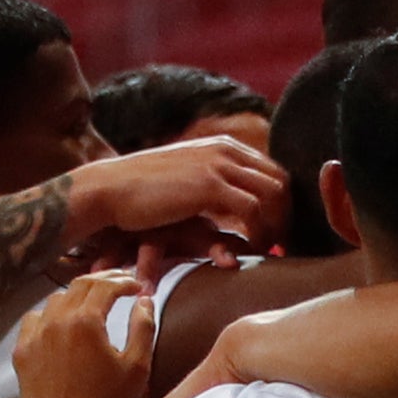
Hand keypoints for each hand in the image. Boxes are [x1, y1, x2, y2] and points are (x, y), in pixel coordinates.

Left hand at [14, 271, 156, 397]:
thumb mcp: (136, 368)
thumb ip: (143, 328)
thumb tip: (144, 300)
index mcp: (85, 321)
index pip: (105, 287)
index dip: (124, 281)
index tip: (137, 286)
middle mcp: (56, 320)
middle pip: (79, 286)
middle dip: (102, 281)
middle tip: (119, 284)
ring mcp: (35, 335)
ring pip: (55, 300)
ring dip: (76, 295)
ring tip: (91, 302)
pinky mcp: (22, 352)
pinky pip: (33, 320)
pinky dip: (49, 314)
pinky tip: (59, 323)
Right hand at [65, 136, 288, 264]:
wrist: (110, 188)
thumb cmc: (144, 191)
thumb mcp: (187, 179)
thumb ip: (216, 186)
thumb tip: (238, 207)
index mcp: (223, 146)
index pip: (272, 171)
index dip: (282, 203)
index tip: (279, 231)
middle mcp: (226, 150)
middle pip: (280, 182)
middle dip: (287, 216)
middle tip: (281, 245)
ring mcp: (219, 164)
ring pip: (273, 195)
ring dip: (277, 227)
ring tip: (267, 251)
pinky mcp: (209, 185)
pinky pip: (253, 210)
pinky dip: (259, 233)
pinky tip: (251, 250)